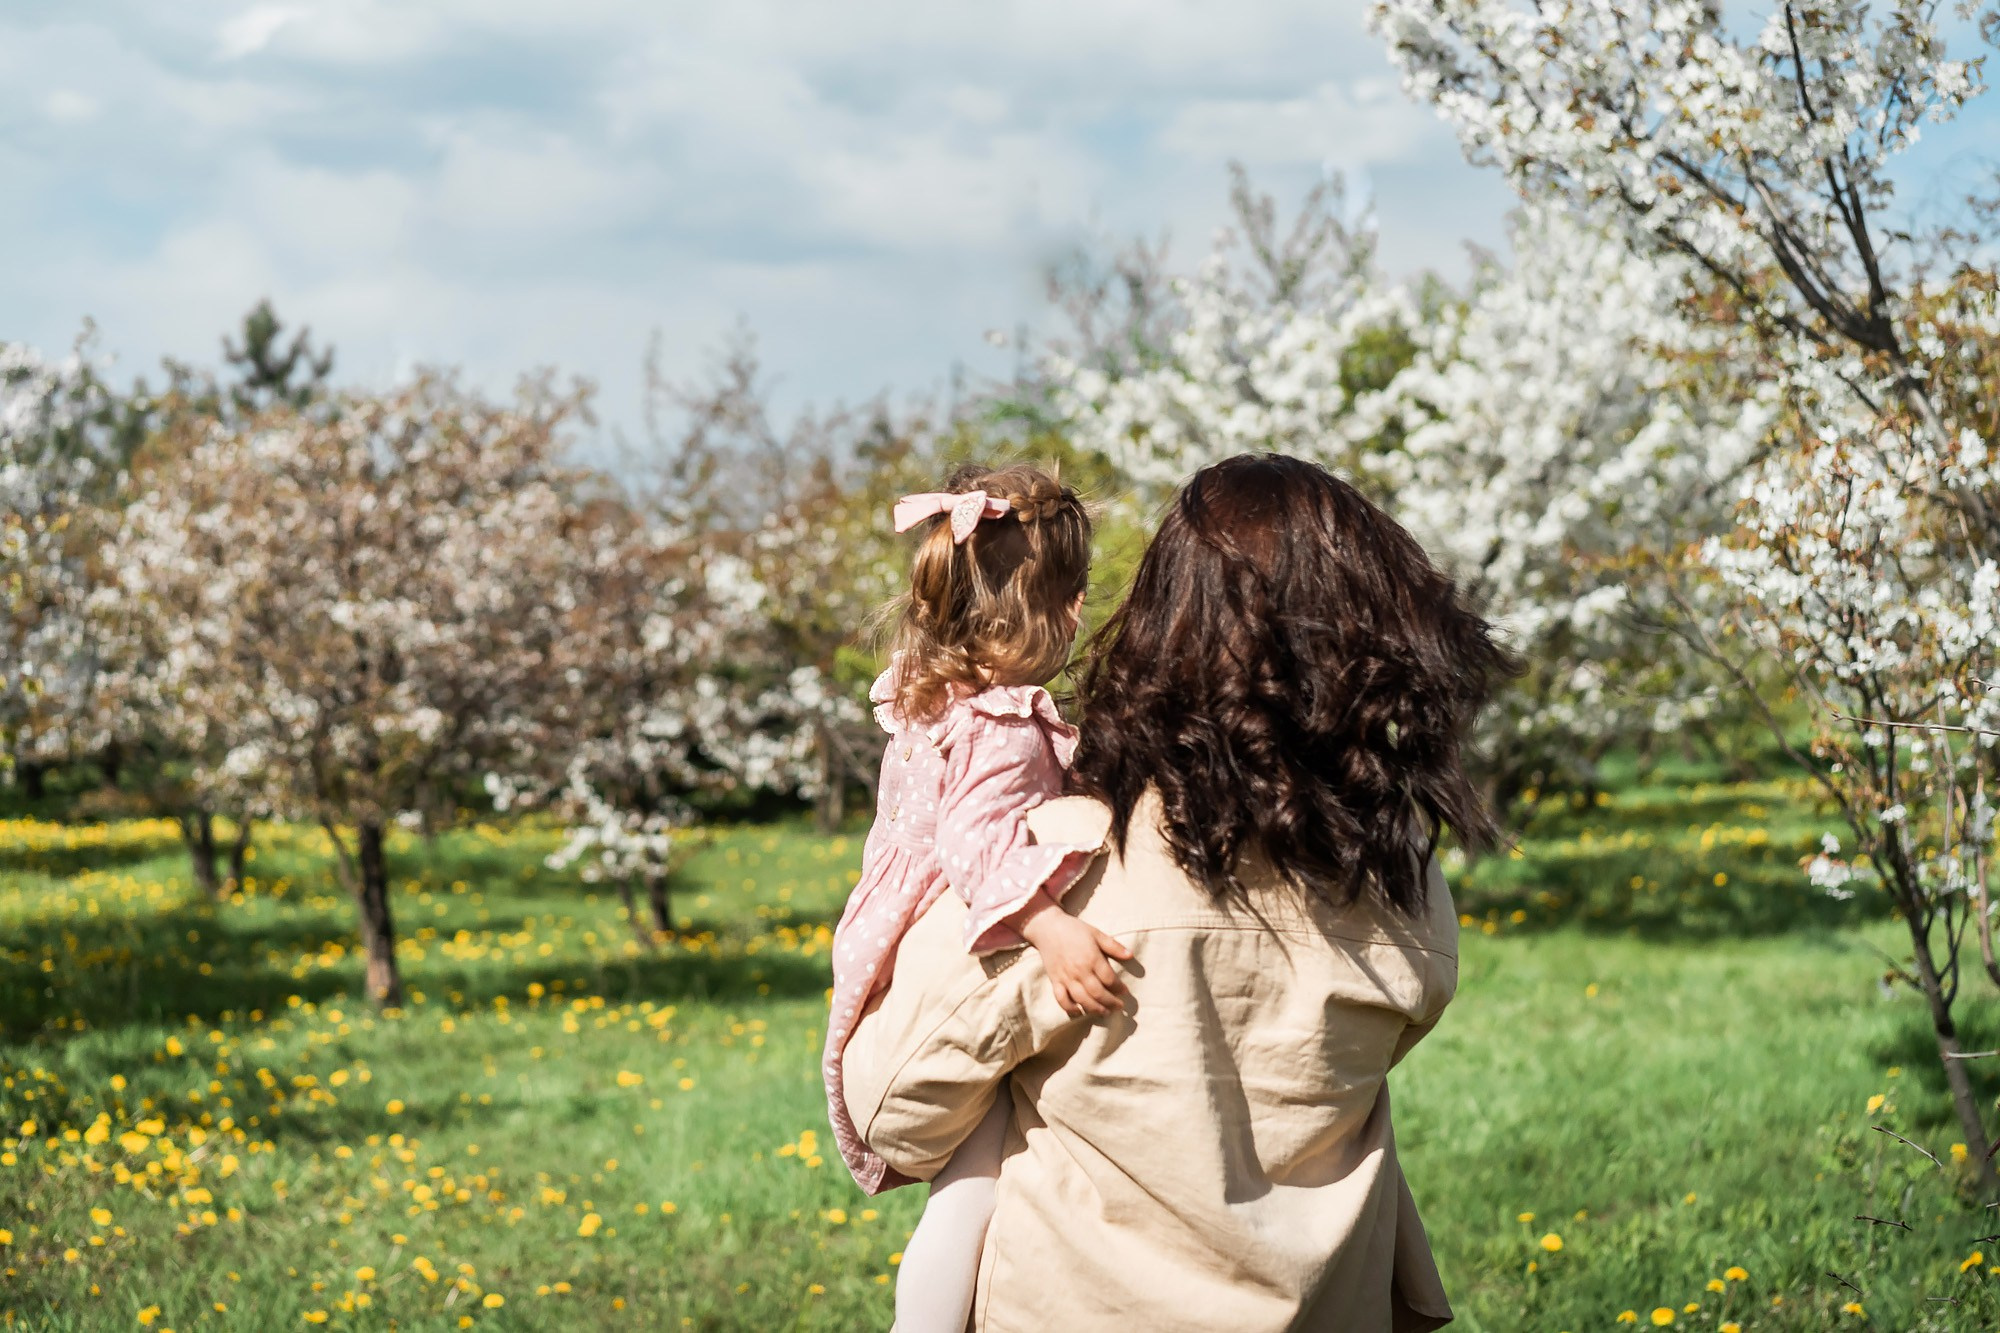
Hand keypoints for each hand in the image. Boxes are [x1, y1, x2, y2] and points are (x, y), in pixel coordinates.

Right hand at [1014, 896, 1132, 1016]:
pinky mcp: (1055, 981)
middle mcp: (1079, 970)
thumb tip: (1131, 955)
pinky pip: (1062, 999)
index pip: (1109, 979)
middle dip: (1111, 1002)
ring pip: (1082, 999)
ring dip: (1095, 1009)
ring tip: (1104, 1012)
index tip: (1125, 991)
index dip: (1119, 988)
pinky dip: (1070, 1008)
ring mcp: (1066, 977)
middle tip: (1119, 1007)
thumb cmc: (1074, 929)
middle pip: (1098, 993)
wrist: (1047, 928)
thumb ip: (1113, 946)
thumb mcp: (1096, 933)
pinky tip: (1079, 1012)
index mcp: (1092, 958)